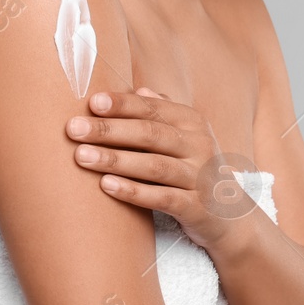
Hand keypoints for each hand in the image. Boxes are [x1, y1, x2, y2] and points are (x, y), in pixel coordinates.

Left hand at [67, 87, 262, 252]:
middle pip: (151, 134)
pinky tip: (107, 186)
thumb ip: (163, 113)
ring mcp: (200, 178)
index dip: (123, 104)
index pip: (154, 108)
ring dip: (116, 160)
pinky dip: (134, 192)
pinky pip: (163, 198)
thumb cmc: (194, 171)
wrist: (229, 216)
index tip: (92, 102)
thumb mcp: (185, 138)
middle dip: (110, 130)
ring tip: (82, 156)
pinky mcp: (197, 208)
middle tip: (74, 128)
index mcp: (193, 123)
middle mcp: (199, 146)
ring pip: (155, 166)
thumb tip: (138, 88)